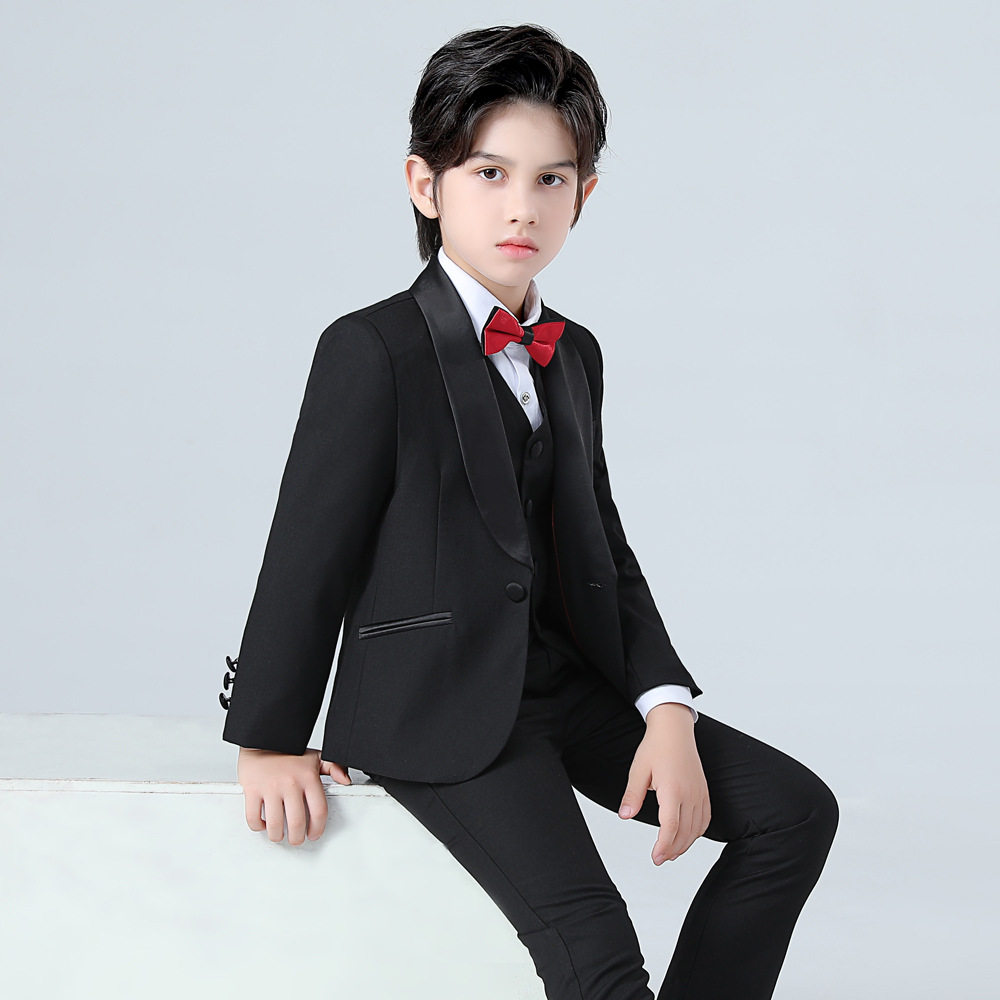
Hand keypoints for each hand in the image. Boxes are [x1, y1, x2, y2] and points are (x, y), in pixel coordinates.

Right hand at [237, 746, 351, 844]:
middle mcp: (290, 783)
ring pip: (275, 825)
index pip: (319, 810)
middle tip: (296, 839)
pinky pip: (254, 817)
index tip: (313, 834)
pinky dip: (258, 827)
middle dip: (297, 838)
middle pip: (297, 822)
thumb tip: (346, 780)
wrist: (263, 738)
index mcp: (308, 777)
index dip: (317, 828)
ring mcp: (270, 787)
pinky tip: (264, 824)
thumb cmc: (288, 752)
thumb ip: (334, 768)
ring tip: (279, 834)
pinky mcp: (252, 790)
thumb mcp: (315, 757)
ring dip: (277, 836)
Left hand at [617, 704, 710, 865]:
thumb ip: (632, 795)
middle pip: (685, 832)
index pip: (671, 827)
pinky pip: (705, 818)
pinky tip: (687, 836)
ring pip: (697, 828)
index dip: (663, 846)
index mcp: (673, 789)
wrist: (674, 729)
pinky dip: (697, 832)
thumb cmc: (656, 746)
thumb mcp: (638, 770)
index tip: (655, 857)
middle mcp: (690, 793)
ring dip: (685, 843)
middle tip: (660, 859)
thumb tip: (625, 816)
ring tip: (671, 851)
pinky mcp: (704, 791)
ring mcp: (699, 793)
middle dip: (673, 849)